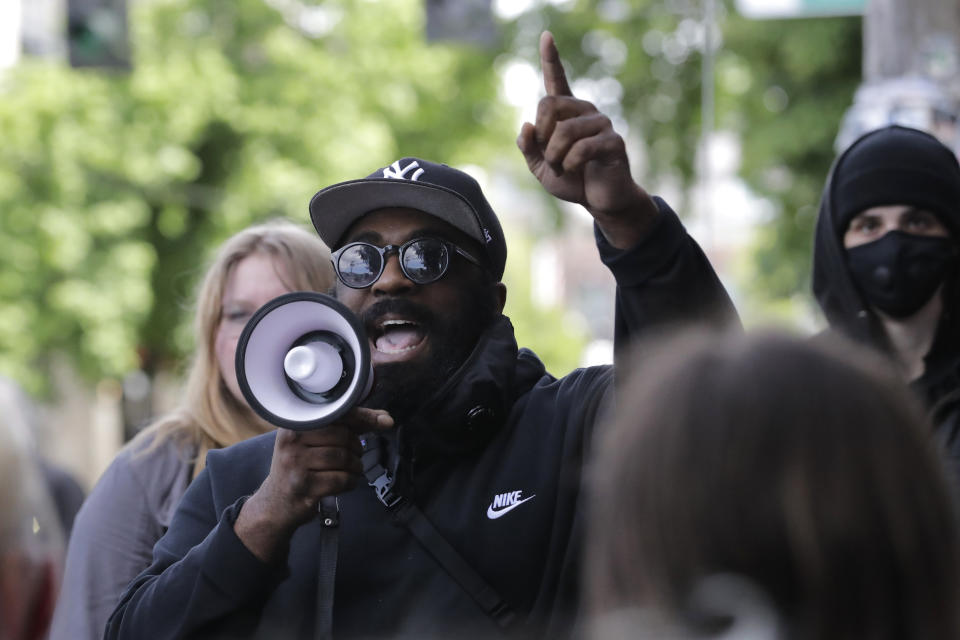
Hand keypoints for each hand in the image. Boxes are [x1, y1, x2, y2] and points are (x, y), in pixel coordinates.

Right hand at [234, 407, 393, 561]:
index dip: (364, 417)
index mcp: (295, 424)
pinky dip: (350, 482)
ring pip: (343, 458)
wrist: (276, 503)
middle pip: (342, 436)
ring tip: (352, 471)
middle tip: (355, 456)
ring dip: (355, 467)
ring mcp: (295, 463)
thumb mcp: (315, 442)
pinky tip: (346, 483)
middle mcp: (292, 440)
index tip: (384, 421)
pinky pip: (340, 479)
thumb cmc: (301, 467)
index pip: (337, 414)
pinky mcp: (303, 486)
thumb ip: (349, 427)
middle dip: (356, 448)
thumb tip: (385, 419)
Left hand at [517, 31, 657, 247]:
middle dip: (542, 136)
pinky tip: (577, 170)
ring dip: (555, 157)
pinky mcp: (613, 141)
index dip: (551, 58)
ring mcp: (601, 123)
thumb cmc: (572, 180)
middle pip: (548, 104)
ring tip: (563, 168)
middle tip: (549, 158)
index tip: (547, 35)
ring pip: (563, 131)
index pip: (556, 80)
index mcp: (566, 113)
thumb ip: (528, 148)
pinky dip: (571, 164)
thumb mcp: (541, 168)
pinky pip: (581, 148)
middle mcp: (585, 111)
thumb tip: (527, 126)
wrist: (600, 200)